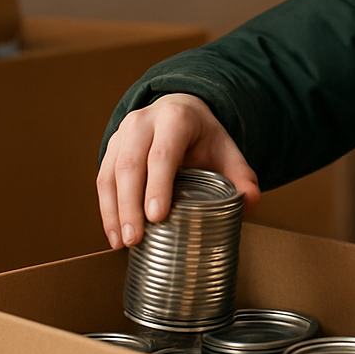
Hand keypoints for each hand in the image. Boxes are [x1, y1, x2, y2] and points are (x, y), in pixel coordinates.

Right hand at [95, 93, 259, 248]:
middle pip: (131, 165)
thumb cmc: (202, 136)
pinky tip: (113, 233)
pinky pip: (102, 179)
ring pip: (111, 173)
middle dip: (130, 205)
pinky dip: (106, 209)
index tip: (157, 216)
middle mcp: (143, 122)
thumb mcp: (226, 149)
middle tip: (135, 238)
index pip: (163, 154)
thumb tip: (252, 202)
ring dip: (114, 211)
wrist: (178, 111)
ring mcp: (122, 134)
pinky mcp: (111, 148)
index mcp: (175, 119)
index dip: (158, 186)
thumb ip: (241, 175)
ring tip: (122, 242)